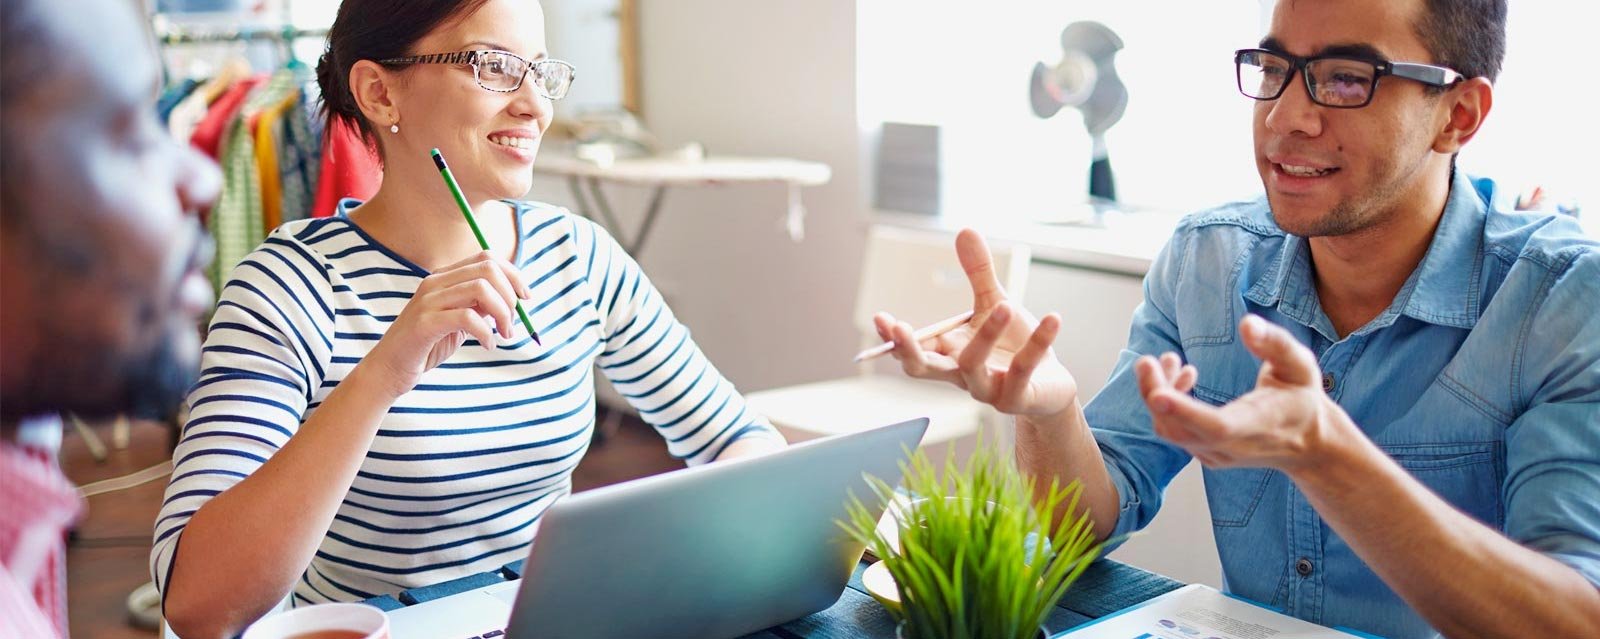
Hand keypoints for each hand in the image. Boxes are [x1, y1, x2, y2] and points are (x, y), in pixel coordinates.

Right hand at [360, 251, 530, 398]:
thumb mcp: (460, 320)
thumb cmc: (429, 344)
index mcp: (444, 276)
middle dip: (510, 295)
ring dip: (503, 313)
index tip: (526, 298)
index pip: (487, 258)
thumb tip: (514, 299)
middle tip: (513, 323)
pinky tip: (487, 345)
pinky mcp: (425, 323)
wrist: (390, 368)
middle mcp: (435, 281)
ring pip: (481, 289)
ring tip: (504, 335)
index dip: (514, 275)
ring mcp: (428, 300)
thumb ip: (481, 306)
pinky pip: (467, 318)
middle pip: (488, 269)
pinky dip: (486, 333)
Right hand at [872, 229, 1077, 416]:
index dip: (894, 338)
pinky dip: (1038, 342)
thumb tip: (965, 230)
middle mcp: (961, 375)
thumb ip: (977, 273)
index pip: (911, 350)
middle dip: (908, 350)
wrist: (1050, 383)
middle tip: (901, 328)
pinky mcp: (1016, 399)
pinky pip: (1023, 370)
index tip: (882, 318)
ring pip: (973, 366)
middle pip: (922, 369)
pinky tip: (1052, 319)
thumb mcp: (995, 303)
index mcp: (948, 353)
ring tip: (1006, 306)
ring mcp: (986, 390)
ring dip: (986, 336)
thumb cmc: (1014, 345)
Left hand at [1135, 314, 1349, 470]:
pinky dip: (1167, 402)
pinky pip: (1175, 430)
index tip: (1157, 395)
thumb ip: (1275, 343)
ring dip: (1159, 392)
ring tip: (1169, 359)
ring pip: (1171, 430)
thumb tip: (1247, 324)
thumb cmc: (1302, 397)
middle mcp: (1234, 447)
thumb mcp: (1300, 364)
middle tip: (1146, 361)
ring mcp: (1216, 455)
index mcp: (1260, 425)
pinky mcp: (1205, 453)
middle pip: (1180, 430)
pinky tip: (1183, 375)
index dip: (1185, 412)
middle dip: (1156, 394)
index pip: (1218, 426)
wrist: (1309, 443)